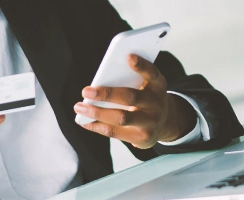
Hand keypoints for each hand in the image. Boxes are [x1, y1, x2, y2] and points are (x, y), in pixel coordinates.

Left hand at [74, 54, 196, 148]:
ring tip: (79, 106)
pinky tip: (85, 121)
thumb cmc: (145, 98)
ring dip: (97, 112)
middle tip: (86, 90)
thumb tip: (97, 87)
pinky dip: (97, 126)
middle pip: (130, 97)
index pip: (152, 73)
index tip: (128, 56)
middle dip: (106, 94)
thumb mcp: (145, 86)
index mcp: (158, 85)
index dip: (141, 65)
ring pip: (121, 117)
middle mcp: (157, 103)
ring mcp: (151, 122)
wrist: (164, 123)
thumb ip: (130, 81)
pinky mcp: (142, 138)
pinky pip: (115, 132)